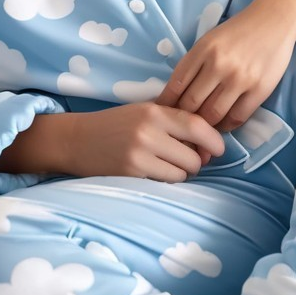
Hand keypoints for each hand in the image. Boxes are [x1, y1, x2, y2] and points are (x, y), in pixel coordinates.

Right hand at [0, 102, 223, 182]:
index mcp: (154, 111)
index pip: (197, 125)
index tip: (219, 149)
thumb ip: (173, 120)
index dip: (214, 140)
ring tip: (166, 165)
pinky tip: (153, 172)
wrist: (76, 139)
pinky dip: (165, 181)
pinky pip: (164, 183)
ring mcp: (139, 154)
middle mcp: (148, 131)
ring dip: (181, 173)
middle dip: (196, 162)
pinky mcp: (131, 174)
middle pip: (194, 156)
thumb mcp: (143, 111)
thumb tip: (208, 144)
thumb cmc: (115, 124)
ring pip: (182, 173)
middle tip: (185, 159)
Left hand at [156, 0, 295, 131]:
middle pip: (191, 104)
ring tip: (201, 131)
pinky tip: (222, 125)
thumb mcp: (209, 40)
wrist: (274, 19)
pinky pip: (237, 117)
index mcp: (202, 50)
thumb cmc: (238, 31)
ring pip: (213, 114)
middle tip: (179, 130)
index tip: (162, 115)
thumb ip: (194, 63)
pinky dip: (226, 126)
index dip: (166, 105)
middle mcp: (218, 65)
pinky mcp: (259, 89)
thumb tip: (176, 95)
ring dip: (204, 126)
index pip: (176, 85)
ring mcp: (239, 78)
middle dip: (183, 120)